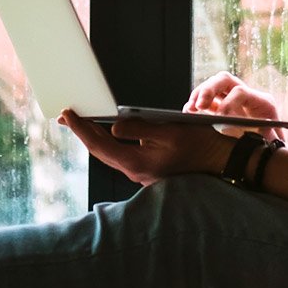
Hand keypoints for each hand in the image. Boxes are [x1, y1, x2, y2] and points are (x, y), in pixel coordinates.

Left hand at [58, 110, 232, 186]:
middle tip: (67, 116)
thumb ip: (139, 129)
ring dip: (95, 137)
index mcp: (138, 163)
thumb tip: (113, 127)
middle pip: (100, 151)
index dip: (81, 129)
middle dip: (83, 132)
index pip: (99, 146)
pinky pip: (121, 155)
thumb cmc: (199, 145)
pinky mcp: (147, 170)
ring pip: (109, 154)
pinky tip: (106, 132)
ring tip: (81, 121)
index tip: (68, 115)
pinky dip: (110, 142)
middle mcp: (135, 172)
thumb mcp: (169, 130)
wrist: (219, 161)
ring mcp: (141, 173)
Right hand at [184, 71, 285, 141]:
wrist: (272, 154)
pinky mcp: (222, 107)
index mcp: (262, 102)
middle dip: (209, 90)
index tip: (219, 119)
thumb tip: (231, 131)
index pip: (241, 92)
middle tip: (199, 106)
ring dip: (199, 95)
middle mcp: (247, 96)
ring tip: (191, 109)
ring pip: (213, 85)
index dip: (228, 103)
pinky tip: (190, 112)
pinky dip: (196, 103)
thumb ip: (252, 136)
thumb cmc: (273, 149)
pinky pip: (207, 99)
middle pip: (225, 80)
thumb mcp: (268, 144)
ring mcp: (233, 100)